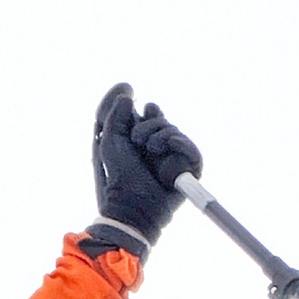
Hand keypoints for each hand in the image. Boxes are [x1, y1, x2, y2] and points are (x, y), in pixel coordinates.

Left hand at [85, 82, 201, 257]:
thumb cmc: (117, 178)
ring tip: (151, 151)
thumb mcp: (109, 141)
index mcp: (139, 141)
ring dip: (160, 136)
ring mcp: (173, 158)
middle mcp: (157, 148)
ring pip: (173, 131)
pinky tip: (168, 150)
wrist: (131, 206)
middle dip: (149, 124)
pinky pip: (189, 148)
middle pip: (160, 120)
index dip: (146, 110)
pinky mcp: (188, 170)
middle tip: (138, 139)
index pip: (149, 114)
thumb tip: (127, 93)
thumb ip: (114, 114)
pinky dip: (180, 145)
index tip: (141, 107)